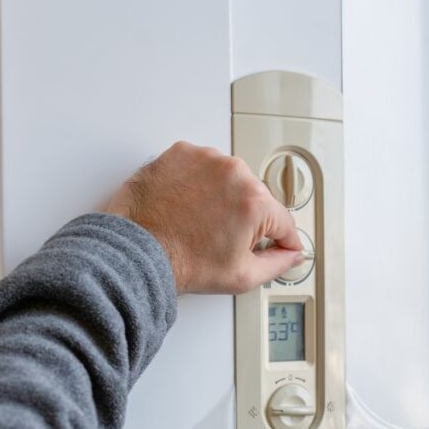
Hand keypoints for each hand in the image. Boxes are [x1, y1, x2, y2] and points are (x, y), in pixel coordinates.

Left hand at [105, 141, 303, 293]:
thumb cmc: (181, 261)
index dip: (282, 240)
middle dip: (245, 217)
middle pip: (256, 197)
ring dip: (221, 196)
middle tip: (221, 239)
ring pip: (229, 179)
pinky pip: (201, 166)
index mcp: (255, 201)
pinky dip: (197, 183)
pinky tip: (186, 205)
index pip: (284, 221)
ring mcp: (206, 158)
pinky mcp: (181, 153)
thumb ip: (278, 264)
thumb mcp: (242, 276)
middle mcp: (234, 172)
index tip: (280, 245)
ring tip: (199, 221)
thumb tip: (291, 254)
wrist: (137, 251)